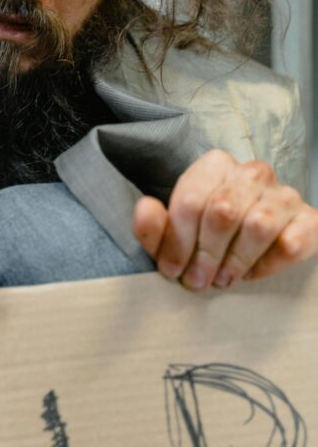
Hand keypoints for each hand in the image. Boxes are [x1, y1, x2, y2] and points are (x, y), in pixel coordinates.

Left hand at [131, 150, 317, 290]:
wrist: (255, 240)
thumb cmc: (205, 235)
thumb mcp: (173, 233)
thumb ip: (153, 226)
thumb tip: (145, 208)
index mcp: (214, 166)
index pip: (191, 201)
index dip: (178, 242)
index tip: (172, 269)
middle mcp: (252, 172)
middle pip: (223, 212)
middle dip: (205, 254)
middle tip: (197, 280)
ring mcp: (284, 194)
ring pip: (258, 226)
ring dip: (234, 261)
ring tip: (222, 278)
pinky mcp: (309, 219)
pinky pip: (289, 244)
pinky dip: (267, 265)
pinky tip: (250, 273)